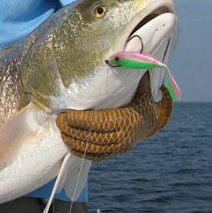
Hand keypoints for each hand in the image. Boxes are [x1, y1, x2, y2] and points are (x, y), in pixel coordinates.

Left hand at [56, 74, 172, 160]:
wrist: (153, 120)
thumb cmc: (141, 99)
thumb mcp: (141, 87)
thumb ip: (132, 73)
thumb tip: (122, 56)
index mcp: (126, 119)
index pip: (97, 122)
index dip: (78, 120)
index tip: (64, 114)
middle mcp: (123, 136)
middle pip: (91, 136)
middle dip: (71, 130)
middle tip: (58, 120)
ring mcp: (120, 147)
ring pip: (91, 148)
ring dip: (73, 141)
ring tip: (61, 131)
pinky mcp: (116, 153)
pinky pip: (96, 156)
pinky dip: (81, 151)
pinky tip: (70, 144)